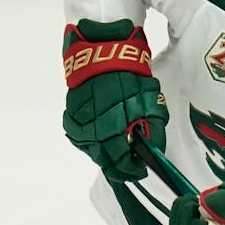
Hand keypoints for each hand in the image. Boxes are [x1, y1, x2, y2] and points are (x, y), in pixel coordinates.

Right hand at [61, 19, 166, 181]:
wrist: (102, 53)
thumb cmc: (129, 77)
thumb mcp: (152, 104)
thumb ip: (154, 132)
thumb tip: (154, 152)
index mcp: (111, 130)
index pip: (121, 163)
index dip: (132, 170)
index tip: (140, 171)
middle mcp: (91, 132)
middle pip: (105, 161)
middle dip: (120, 167)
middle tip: (131, 167)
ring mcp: (78, 125)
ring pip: (92, 151)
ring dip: (107, 155)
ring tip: (120, 151)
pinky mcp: (71, 116)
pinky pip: (82, 137)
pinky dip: (94, 141)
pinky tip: (105, 136)